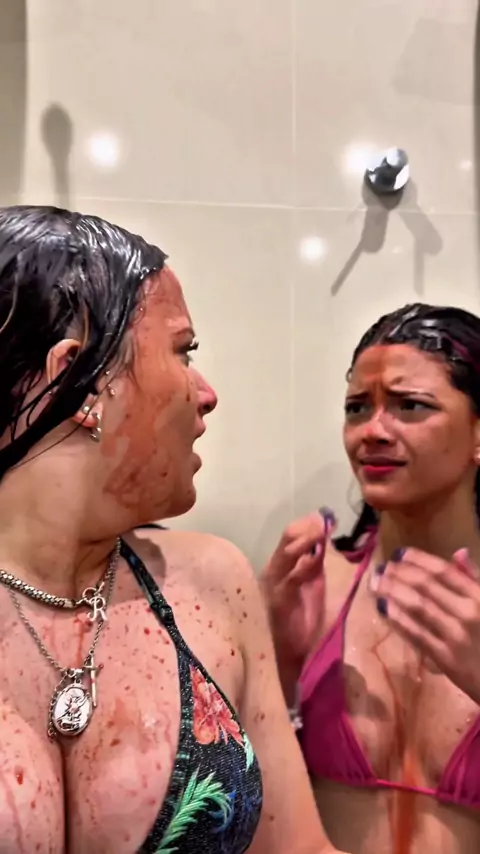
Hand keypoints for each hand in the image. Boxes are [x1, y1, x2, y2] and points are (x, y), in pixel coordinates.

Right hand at [260, 509, 335, 674]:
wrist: (288, 654)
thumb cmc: (299, 619)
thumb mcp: (311, 584)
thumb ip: (314, 563)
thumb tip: (324, 540)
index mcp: (282, 565)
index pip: (291, 536)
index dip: (307, 525)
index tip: (325, 517)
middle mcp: (274, 570)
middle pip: (287, 540)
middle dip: (306, 528)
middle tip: (324, 522)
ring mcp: (274, 584)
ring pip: (285, 554)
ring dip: (304, 541)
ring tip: (320, 532)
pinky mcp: (278, 601)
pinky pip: (290, 579)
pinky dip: (303, 566)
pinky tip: (314, 559)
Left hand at [371, 546, 479, 703]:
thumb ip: (475, 578)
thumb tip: (459, 552)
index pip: (444, 571)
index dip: (418, 559)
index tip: (398, 553)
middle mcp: (468, 612)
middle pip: (425, 586)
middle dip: (399, 573)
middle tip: (380, 568)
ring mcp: (456, 635)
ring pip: (417, 606)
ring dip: (392, 591)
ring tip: (375, 583)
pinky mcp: (445, 658)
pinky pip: (416, 633)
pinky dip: (397, 619)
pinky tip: (383, 608)